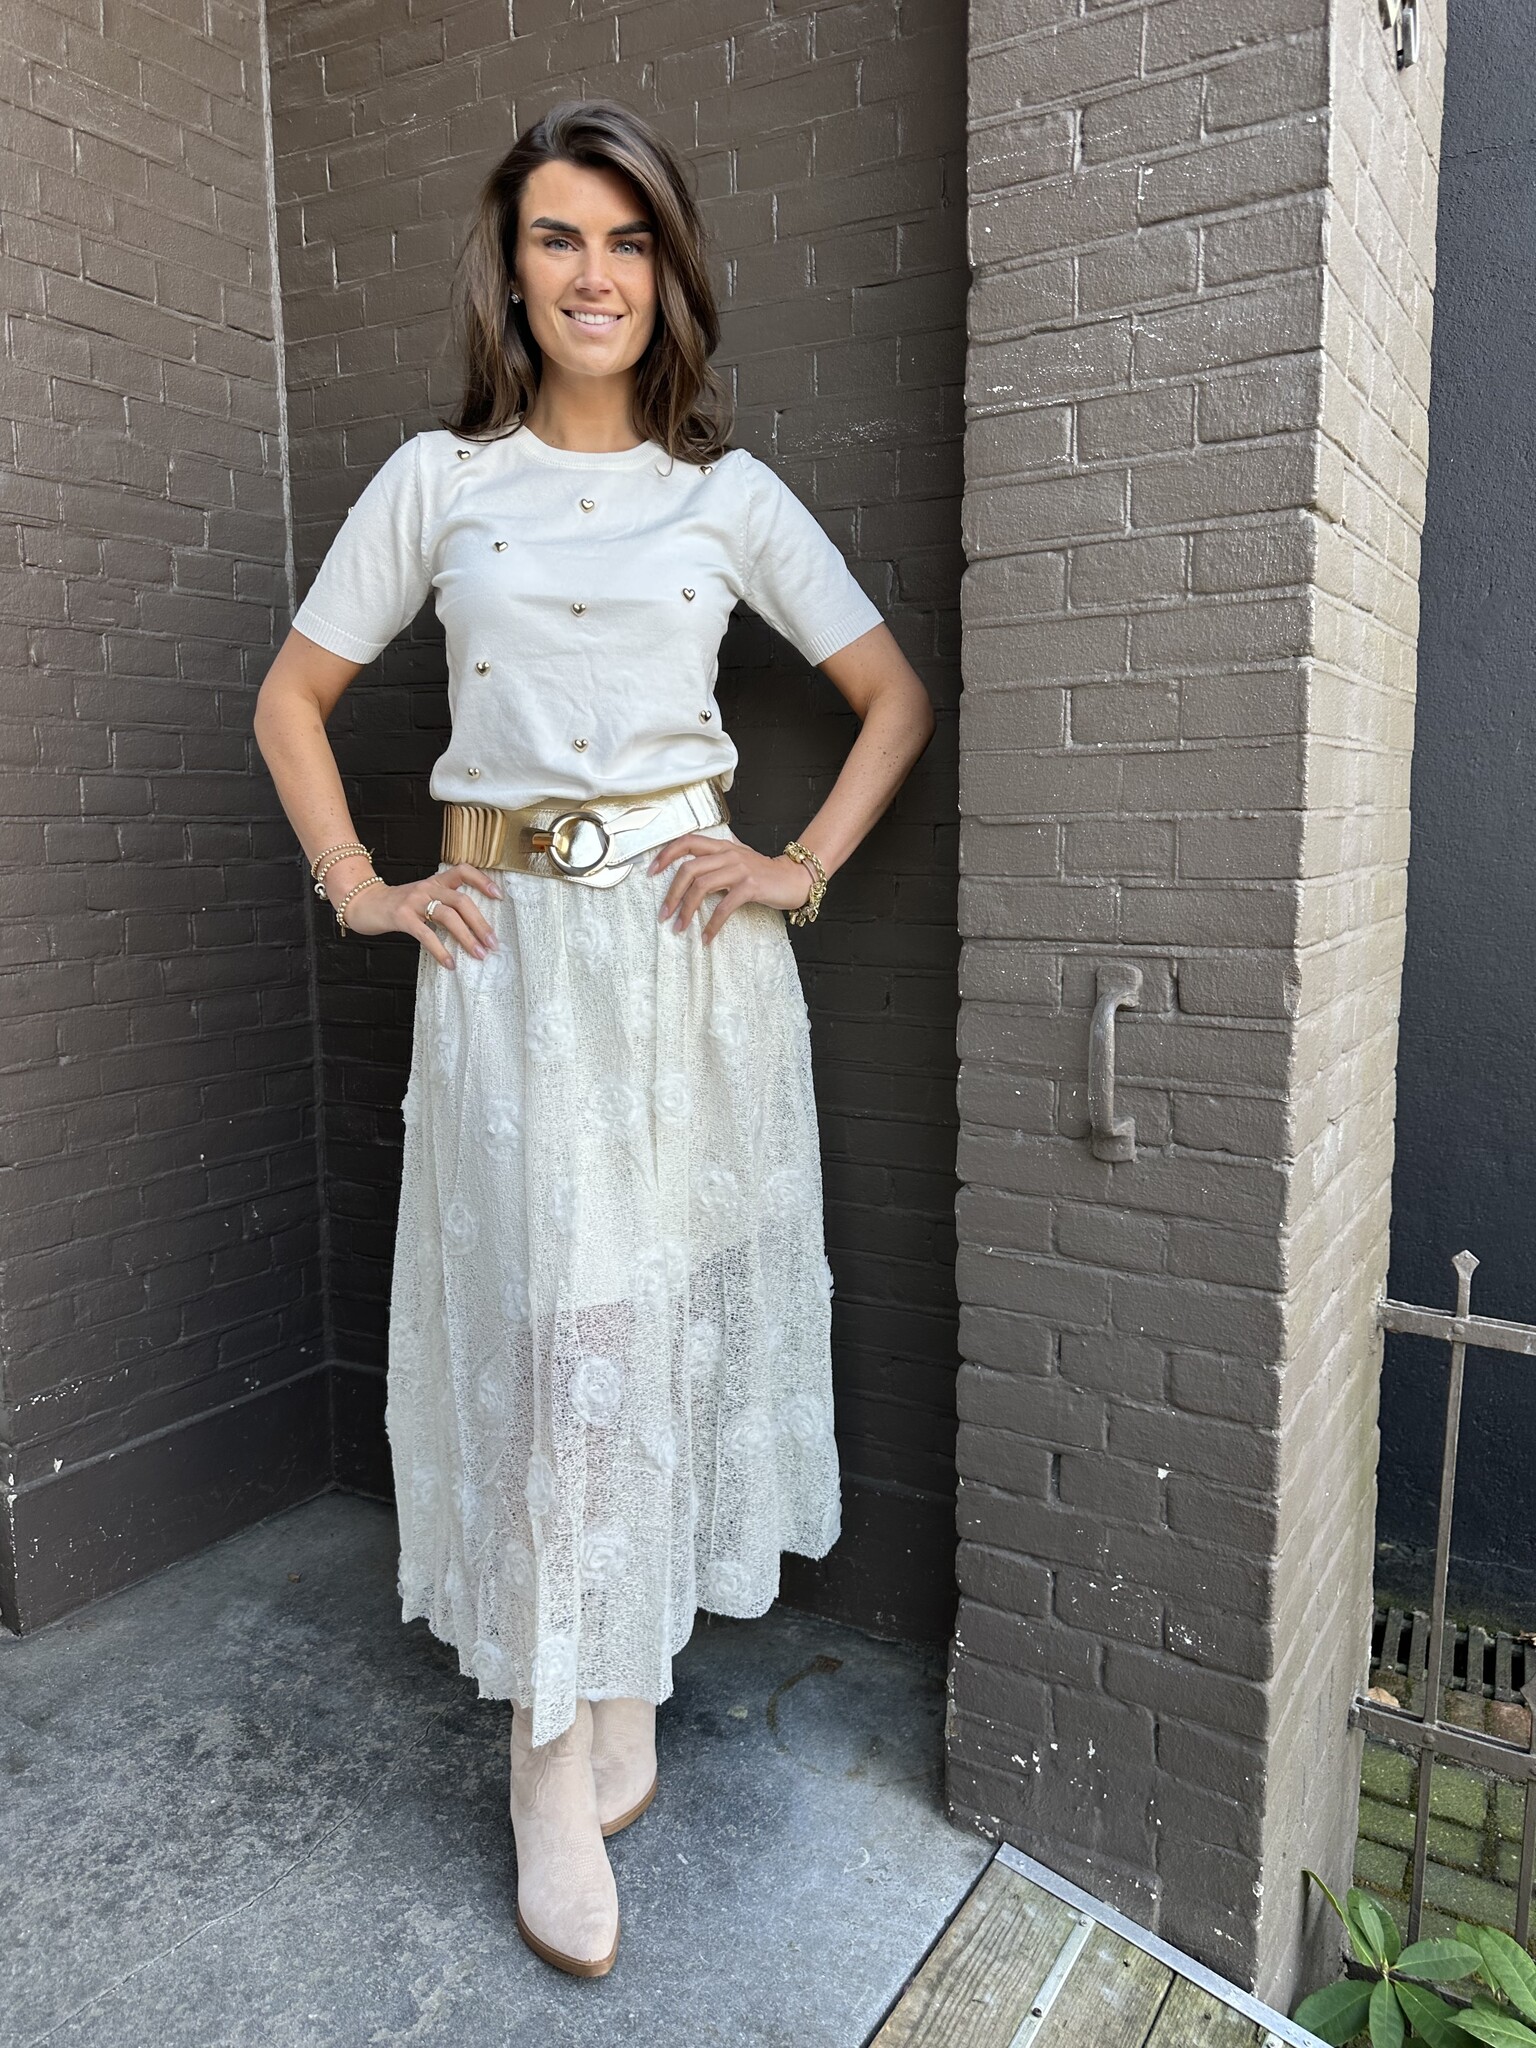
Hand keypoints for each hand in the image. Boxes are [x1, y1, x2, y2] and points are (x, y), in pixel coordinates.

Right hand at [338, 862, 500, 968]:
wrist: (363, 904)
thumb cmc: (397, 905)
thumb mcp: (423, 897)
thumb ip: (443, 904)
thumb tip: (473, 928)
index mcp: (435, 881)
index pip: (463, 871)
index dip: (482, 881)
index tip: (499, 896)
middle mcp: (427, 887)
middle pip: (462, 900)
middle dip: (481, 923)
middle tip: (493, 943)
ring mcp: (414, 901)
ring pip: (448, 916)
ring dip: (467, 937)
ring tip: (478, 954)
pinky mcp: (402, 917)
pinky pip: (426, 934)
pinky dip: (441, 951)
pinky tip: (450, 963)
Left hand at [647, 831, 812, 943]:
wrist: (795, 878)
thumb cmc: (764, 873)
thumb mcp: (738, 859)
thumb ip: (716, 861)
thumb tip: (689, 872)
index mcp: (722, 846)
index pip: (687, 841)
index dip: (666, 854)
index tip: (651, 871)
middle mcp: (728, 854)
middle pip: (688, 869)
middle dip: (671, 893)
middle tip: (664, 913)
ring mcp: (739, 869)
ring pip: (701, 886)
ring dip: (686, 909)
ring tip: (679, 927)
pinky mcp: (750, 887)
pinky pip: (724, 906)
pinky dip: (712, 924)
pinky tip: (706, 937)